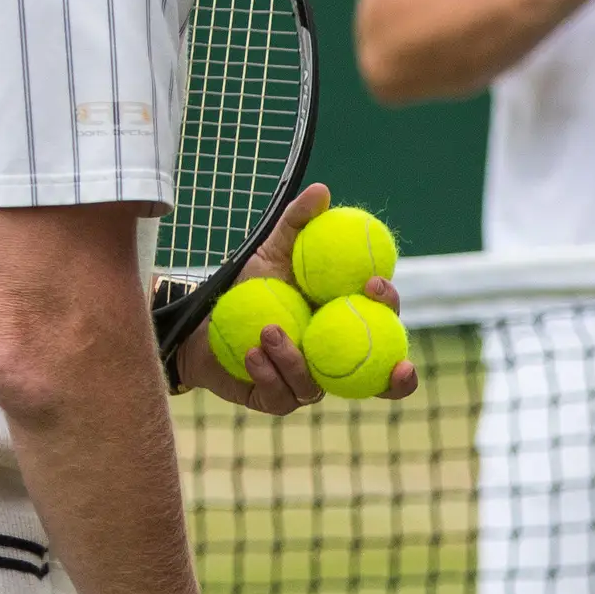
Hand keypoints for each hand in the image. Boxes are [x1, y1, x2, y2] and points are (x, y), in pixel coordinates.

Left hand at [171, 183, 422, 408]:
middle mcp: (337, 361)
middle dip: (391, 372)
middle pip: (380, 377)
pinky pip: (282, 395)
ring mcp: (309, 385)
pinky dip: (268, 373)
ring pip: (319, 386)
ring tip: (270, 329)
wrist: (203, 324)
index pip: (383, 320)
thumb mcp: (271, 250)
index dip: (389, 306)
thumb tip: (322, 191)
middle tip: (356, 330)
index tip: (374, 283)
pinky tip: (252, 352)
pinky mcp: (278, 402)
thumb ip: (297, 224)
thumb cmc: (248, 287)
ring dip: (296, 359)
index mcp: (346, 324)